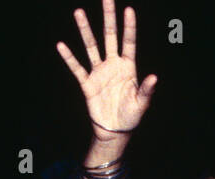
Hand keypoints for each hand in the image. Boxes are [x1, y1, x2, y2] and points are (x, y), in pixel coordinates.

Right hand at [56, 1, 157, 141]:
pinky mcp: (87, 83)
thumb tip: (154, 76)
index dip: (129, 26)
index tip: (128, 9)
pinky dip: (69, 57)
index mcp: (128, 67)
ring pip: (91, 46)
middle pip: (110, 36)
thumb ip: (147, 89)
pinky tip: (61, 45)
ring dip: (85, 30)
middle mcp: (113, 65)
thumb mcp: (141, 103)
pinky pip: (77, 68)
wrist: (115, 130)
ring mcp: (99, 72)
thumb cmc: (131, 116)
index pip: (128, 42)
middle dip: (108, 17)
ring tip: (79, 12)